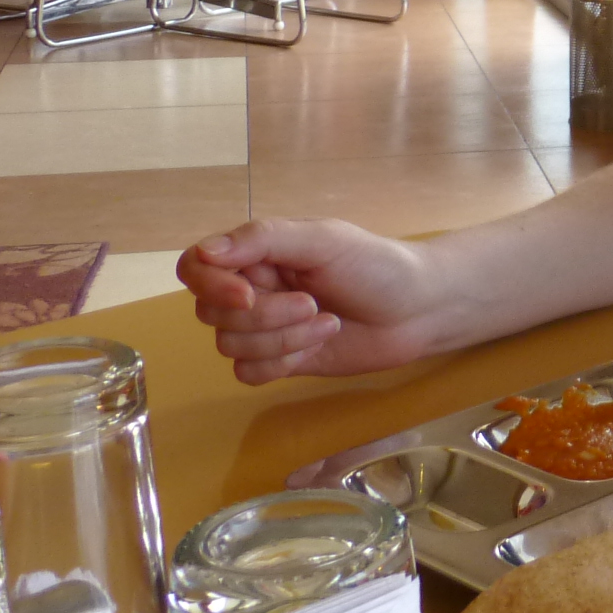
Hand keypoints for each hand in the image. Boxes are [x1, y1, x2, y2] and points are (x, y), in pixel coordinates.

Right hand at [177, 218, 442, 383]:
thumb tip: (205, 252)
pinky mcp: (278, 361)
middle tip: (313, 304)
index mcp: (256, 253)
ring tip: (328, 322)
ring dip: (282, 339)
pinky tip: (320, 345)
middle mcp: (251, 288)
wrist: (418, 310)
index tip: (248, 293)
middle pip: (211, 312)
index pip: (195, 267)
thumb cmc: (375, 265)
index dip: (210, 284)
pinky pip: (247, 373)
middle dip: (264, 316)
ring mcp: (263, 328)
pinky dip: (282, 363)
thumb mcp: (324, 240)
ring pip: (230, 345)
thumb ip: (264, 239)